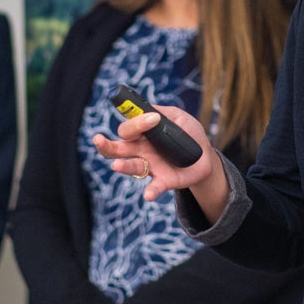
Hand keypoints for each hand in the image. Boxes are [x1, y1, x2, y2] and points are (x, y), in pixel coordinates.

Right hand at [93, 104, 219, 202]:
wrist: (205, 156)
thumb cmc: (188, 133)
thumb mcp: (178, 117)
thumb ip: (162, 112)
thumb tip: (147, 109)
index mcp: (142, 134)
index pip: (128, 128)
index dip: (135, 123)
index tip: (151, 119)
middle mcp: (141, 150)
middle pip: (117, 148)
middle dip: (105, 145)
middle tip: (98, 139)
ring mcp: (150, 166)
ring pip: (131, 166)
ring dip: (123, 166)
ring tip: (117, 165)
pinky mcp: (163, 181)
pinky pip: (154, 187)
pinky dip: (151, 191)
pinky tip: (149, 194)